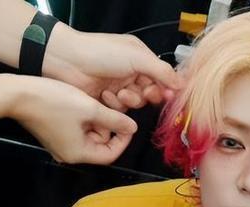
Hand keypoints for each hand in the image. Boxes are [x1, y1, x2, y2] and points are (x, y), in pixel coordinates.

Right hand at [10, 75, 137, 163]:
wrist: (17, 94)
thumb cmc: (52, 101)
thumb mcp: (90, 109)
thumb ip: (114, 120)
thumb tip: (133, 128)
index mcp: (78, 154)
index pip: (110, 155)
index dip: (122, 140)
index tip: (128, 124)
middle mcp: (69, 154)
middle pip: (100, 145)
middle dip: (108, 126)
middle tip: (109, 105)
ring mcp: (60, 145)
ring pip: (90, 135)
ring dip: (96, 119)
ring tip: (93, 101)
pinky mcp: (54, 134)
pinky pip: (77, 130)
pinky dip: (84, 118)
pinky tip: (81, 102)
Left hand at [43, 25, 182, 110]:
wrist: (67, 61)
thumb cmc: (102, 53)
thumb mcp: (137, 57)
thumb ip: (161, 71)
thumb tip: (182, 84)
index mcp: (140, 58)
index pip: (161, 77)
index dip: (165, 87)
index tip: (167, 95)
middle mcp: (131, 72)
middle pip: (150, 93)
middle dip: (145, 95)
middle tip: (140, 93)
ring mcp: (118, 86)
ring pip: (135, 103)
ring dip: (129, 100)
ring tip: (117, 93)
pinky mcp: (106, 100)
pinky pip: (120, 110)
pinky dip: (114, 104)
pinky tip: (105, 95)